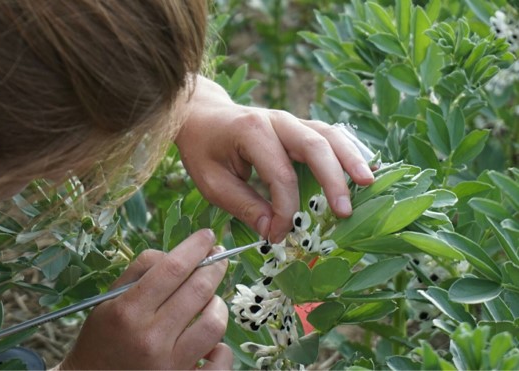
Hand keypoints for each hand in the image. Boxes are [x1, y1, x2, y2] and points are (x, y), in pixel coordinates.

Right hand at [58, 229, 233, 369]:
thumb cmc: (103, 338)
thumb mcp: (108, 300)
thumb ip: (141, 271)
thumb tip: (179, 254)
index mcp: (128, 312)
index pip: (172, 269)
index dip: (195, 247)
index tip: (207, 236)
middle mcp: (150, 339)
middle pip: (198, 291)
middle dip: (215, 267)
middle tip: (218, 258)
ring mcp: (170, 366)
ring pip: (214, 324)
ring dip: (218, 304)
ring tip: (211, 300)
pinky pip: (221, 360)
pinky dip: (221, 347)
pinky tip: (211, 341)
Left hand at [175, 76, 374, 242]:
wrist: (203, 115)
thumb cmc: (204, 149)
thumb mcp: (212, 182)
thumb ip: (243, 206)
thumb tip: (274, 232)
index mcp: (250, 131)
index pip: (280, 174)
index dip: (285, 208)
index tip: (280, 234)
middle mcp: (276, 120)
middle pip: (314, 146)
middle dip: (333, 180)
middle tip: (345, 212)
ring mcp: (291, 120)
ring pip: (330, 135)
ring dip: (351, 159)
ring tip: (368, 183)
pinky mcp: (299, 126)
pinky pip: (329, 136)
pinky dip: (347, 152)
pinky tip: (362, 170)